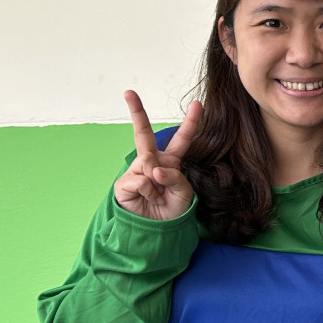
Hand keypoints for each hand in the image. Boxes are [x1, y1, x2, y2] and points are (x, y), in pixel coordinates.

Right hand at [112, 91, 200, 220]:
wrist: (157, 230)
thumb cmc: (172, 209)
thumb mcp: (184, 193)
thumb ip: (174, 177)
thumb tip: (153, 169)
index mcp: (170, 162)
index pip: (182, 139)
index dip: (191, 121)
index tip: (198, 103)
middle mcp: (151, 162)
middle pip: (143, 133)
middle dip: (136, 111)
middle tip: (129, 92)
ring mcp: (136, 171)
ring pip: (147, 164)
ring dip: (157, 182)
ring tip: (157, 196)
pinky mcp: (124, 183)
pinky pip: (140, 180)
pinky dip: (148, 192)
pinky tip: (147, 199)